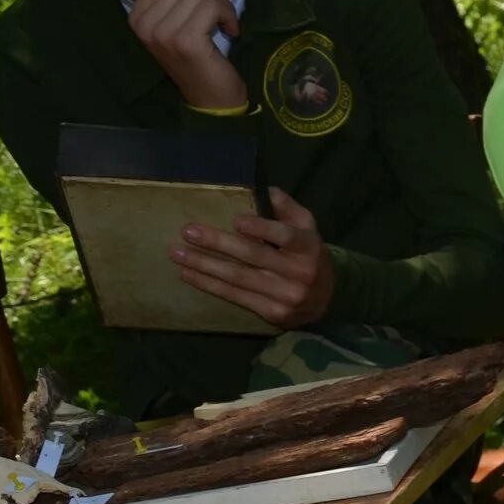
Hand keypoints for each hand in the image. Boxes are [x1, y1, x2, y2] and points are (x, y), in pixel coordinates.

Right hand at [128, 0, 244, 110]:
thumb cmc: (199, 62)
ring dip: (222, 4)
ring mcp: (163, 33)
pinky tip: (231, 31)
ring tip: (225, 23)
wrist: (212, 102)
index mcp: (137, 17)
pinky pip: (211, 7)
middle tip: (221, 12)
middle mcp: (144, 24)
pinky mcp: (186, 42)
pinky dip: (228, 15)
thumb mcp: (177, 26)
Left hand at [171, 189, 336, 327]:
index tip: (236, 221)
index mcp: (307, 247)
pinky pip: (236, 297)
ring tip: (177, 253)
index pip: (285, 236)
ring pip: (238, 278)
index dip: (261, 229)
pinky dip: (209, 285)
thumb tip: (263, 190)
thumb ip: (286, 208)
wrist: (326, 299)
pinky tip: (189, 275)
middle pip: (253, 255)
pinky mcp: (273, 313)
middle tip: (187, 231)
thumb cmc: (306, 254)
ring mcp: (285, 296)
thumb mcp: (305, 227)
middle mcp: (300, 273)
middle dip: (218, 243)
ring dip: (204, 265)